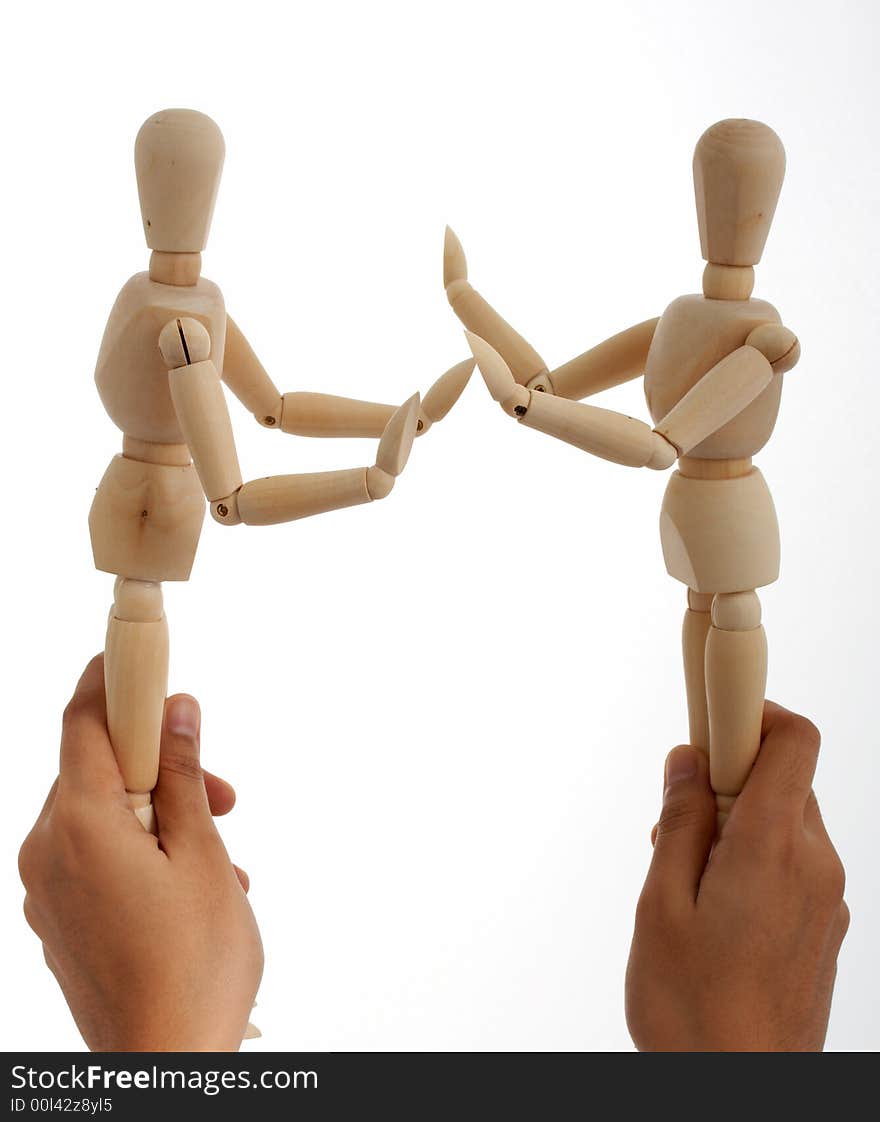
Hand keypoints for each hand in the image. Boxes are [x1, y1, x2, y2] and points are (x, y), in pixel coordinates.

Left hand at [18, 655, 262, 1051]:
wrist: (164, 1071)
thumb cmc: (192, 968)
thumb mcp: (204, 856)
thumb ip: (187, 776)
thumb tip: (177, 710)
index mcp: (78, 827)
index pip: (81, 722)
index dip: (110, 681)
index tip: (140, 659)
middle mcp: (47, 853)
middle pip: (97, 773)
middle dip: (163, 770)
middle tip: (225, 794)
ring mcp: (46, 893)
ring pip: (102, 819)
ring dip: (160, 819)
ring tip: (219, 861)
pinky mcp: (58, 923)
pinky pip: (94, 860)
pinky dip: (140, 853)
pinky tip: (189, 888)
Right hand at [626, 703, 847, 1051]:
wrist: (740, 1094)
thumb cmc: (694, 1011)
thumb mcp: (662, 903)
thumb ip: (680, 822)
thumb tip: (688, 762)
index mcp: (772, 849)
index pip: (794, 740)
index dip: (754, 710)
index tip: (712, 709)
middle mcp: (814, 864)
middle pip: (784, 779)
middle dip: (729, 778)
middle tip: (677, 815)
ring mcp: (826, 897)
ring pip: (786, 821)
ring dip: (739, 822)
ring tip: (688, 876)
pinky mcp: (824, 925)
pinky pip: (794, 861)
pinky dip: (756, 857)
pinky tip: (714, 906)